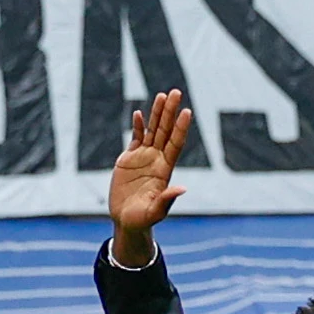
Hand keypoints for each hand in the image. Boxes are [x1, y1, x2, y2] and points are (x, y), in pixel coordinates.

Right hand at [104, 87, 191, 262]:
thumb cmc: (142, 219)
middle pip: (165, 131)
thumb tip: (182, 189)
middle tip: (176, 92)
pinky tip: (140, 113)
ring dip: (157, 113)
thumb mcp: (155, 212)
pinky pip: (135, 138)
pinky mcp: (129, 159)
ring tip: (162, 95)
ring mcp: (143, 158)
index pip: (175, 144)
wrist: (127, 221)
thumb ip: (167, 200)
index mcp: (165, 170)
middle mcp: (157, 160)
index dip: (180, 128)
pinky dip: (137, 126)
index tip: (187, 111)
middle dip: (170, 112)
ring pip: (152, 131)